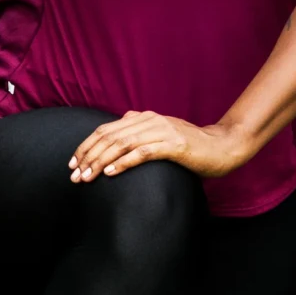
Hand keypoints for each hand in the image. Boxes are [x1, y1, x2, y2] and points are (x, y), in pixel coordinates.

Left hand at [68, 110, 248, 182]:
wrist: (223, 147)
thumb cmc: (191, 146)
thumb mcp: (161, 134)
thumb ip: (140, 131)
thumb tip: (118, 129)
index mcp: (144, 117)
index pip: (106, 130)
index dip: (86, 146)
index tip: (72, 164)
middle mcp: (150, 120)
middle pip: (109, 136)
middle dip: (88, 156)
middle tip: (75, 176)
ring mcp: (163, 131)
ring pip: (122, 144)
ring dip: (101, 162)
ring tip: (88, 177)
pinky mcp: (174, 145)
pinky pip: (143, 153)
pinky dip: (124, 163)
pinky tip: (111, 174)